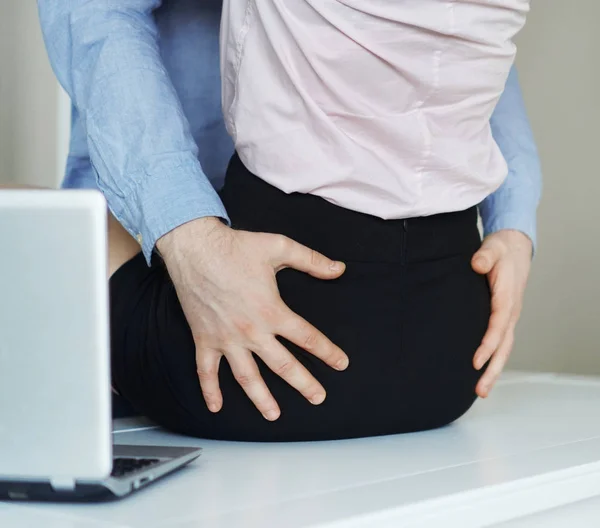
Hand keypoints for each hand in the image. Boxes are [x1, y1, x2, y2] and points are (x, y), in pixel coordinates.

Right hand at [156, 218, 348, 420]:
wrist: (195, 247)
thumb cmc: (236, 247)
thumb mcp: (280, 247)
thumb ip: (312, 260)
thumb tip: (339, 269)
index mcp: (272, 311)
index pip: (307, 338)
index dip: (327, 352)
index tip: (341, 364)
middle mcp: (251, 331)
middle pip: (283, 365)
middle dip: (304, 383)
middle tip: (318, 398)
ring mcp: (226, 338)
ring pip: (247, 377)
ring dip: (261, 398)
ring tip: (274, 415)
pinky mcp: (204, 338)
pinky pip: (206, 371)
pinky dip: (210, 390)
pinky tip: (216, 407)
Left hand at [471, 229, 532, 397]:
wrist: (514, 250)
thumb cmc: (501, 251)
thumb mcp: (492, 248)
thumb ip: (485, 256)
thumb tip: (477, 264)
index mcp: (506, 298)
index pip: (498, 326)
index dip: (488, 345)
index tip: (476, 361)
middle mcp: (510, 313)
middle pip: (504, 346)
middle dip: (493, 370)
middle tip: (480, 390)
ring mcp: (508, 318)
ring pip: (503, 350)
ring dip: (493, 371)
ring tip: (481, 391)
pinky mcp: (503, 320)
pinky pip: (500, 344)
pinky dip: (493, 361)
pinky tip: (481, 374)